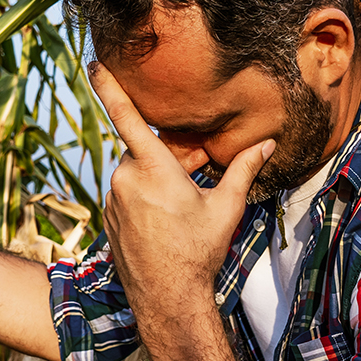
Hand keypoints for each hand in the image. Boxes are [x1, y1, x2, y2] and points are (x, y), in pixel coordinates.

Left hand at [89, 62, 274, 329]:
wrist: (168, 299)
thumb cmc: (198, 252)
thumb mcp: (225, 208)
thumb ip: (242, 169)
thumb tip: (266, 144)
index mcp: (152, 169)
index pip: (125, 116)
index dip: (110, 86)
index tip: (94, 62)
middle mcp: (125, 179)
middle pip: (146, 151)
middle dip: (170, 156)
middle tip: (197, 172)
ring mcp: (113, 200)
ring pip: (136, 173)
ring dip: (157, 178)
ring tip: (182, 204)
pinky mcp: (109, 217)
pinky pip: (127, 194)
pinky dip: (145, 197)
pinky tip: (165, 220)